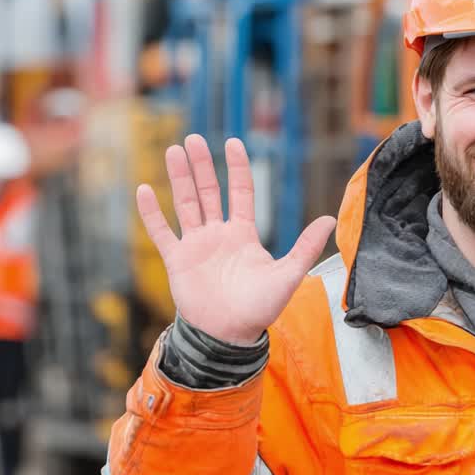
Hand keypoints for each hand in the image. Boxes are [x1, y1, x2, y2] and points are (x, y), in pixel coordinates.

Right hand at [136, 135, 335, 344]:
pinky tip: (144, 189)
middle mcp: (218, 235)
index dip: (238, 168)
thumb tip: (330, 219)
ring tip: (173, 151)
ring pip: (185, 204)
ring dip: (179, 178)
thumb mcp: (287, 275)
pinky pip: (162, 232)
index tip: (234, 143)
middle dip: (202, 166)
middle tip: (193, 139)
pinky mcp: (177, 260)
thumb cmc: (259, 308)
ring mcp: (196, 245)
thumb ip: (305, 247)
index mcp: (244, 234)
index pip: (241, 192)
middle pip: (209, 192)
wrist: (229, 335)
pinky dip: (152, 213)